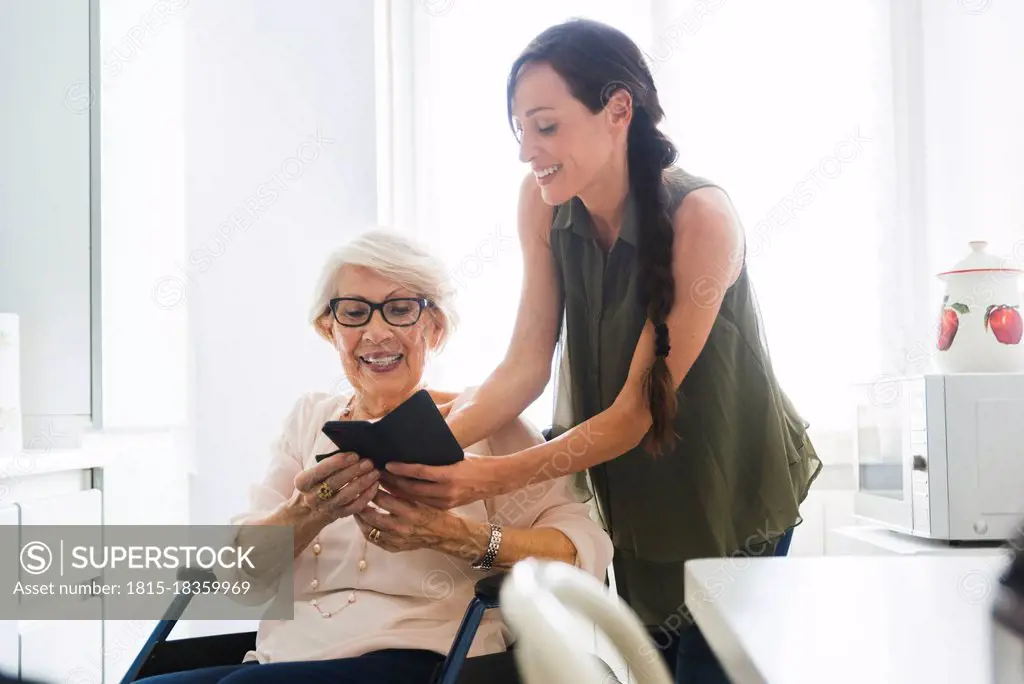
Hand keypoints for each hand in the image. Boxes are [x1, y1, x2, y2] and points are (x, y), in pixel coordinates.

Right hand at [293, 452, 379, 522]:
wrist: (312, 507)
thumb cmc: (319, 481)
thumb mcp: (316, 470)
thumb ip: (330, 462)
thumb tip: (354, 452)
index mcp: (303, 482)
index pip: (320, 470)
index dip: (338, 462)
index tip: (354, 455)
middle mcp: (312, 496)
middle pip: (334, 483)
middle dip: (354, 471)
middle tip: (369, 462)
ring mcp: (325, 507)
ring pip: (346, 496)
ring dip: (362, 483)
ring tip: (375, 473)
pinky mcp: (338, 515)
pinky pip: (354, 507)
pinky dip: (366, 496)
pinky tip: (375, 486)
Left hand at [354, 490, 459, 552]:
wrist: (443, 535)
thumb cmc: (434, 512)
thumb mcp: (422, 498)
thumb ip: (403, 490)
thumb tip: (384, 475)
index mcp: (410, 513)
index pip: (383, 499)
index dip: (371, 488)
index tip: (366, 480)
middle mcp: (401, 528)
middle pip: (372, 515)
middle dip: (361, 502)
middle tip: (355, 492)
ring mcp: (395, 540)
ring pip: (369, 529)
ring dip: (360, 517)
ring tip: (356, 505)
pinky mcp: (393, 547)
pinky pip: (373, 539)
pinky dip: (365, 529)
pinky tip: (363, 520)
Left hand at [380, 454, 507, 509]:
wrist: (494, 480)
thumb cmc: (475, 462)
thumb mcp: (455, 456)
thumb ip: (436, 458)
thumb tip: (412, 452)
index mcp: (449, 474)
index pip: (419, 472)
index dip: (401, 469)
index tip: (387, 464)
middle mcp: (446, 491)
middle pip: (412, 488)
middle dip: (393, 482)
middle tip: (378, 474)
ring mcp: (445, 502)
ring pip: (414, 498)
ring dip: (397, 492)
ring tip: (383, 483)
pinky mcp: (445, 507)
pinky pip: (421, 503)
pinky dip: (408, 497)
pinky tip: (397, 492)